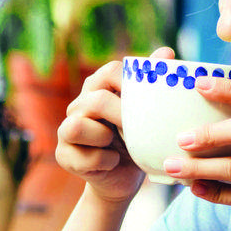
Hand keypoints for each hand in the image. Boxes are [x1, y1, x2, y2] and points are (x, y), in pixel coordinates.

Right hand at [53, 47, 170, 204]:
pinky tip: (112, 162)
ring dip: (103, 137)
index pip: (110, 71)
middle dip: (121, 115)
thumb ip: (152, 83)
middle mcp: (78, 106)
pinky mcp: (64, 156)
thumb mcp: (146, 114)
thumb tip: (167, 51)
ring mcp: (66, 131)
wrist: (123, 179)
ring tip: (117, 144)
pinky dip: (105, 161)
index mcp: (97, 89)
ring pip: (77, 126)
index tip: (150, 99)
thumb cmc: (135, 142)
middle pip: (95, 100)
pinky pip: (85, 157)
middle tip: (138, 128)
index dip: (130, 82)